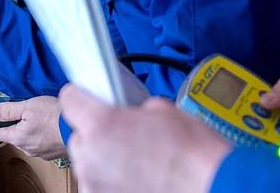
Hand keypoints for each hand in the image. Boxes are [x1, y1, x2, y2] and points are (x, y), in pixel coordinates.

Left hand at [0, 96, 66, 159]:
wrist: (77, 129)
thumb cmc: (55, 117)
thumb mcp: (28, 106)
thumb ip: (9, 110)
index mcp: (18, 138)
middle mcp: (27, 148)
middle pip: (14, 136)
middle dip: (16, 124)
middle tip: (24, 111)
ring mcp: (40, 152)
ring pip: (28, 139)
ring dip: (30, 129)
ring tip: (41, 117)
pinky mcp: (51, 152)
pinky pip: (41, 142)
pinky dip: (42, 134)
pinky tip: (50, 125)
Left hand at [60, 85, 229, 192]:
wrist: (210, 185)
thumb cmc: (192, 151)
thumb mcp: (162, 110)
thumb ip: (132, 110)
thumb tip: (128, 116)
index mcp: (101, 125)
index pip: (70, 99)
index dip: (82, 97)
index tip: (89, 100)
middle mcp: (90, 158)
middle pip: (79, 137)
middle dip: (98, 135)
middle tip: (125, 136)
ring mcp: (94, 186)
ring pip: (88, 165)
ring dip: (104, 162)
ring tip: (136, 163)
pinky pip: (99, 186)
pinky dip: (112, 183)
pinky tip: (137, 180)